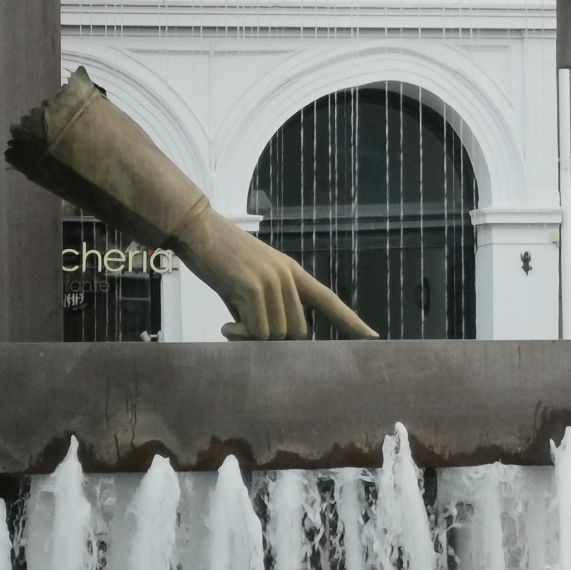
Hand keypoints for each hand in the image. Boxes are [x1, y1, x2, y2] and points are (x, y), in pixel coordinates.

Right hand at [172, 211, 376, 339]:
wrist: (197, 229)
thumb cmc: (221, 258)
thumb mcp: (253, 279)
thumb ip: (270, 305)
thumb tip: (273, 339)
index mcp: (292, 272)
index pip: (328, 299)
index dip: (350, 320)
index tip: (373, 337)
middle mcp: (288, 277)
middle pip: (298, 331)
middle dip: (275, 340)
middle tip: (244, 331)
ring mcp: (272, 282)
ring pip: (276, 334)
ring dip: (252, 337)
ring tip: (231, 324)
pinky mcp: (252, 289)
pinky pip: (256, 331)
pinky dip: (239, 335)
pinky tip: (225, 325)